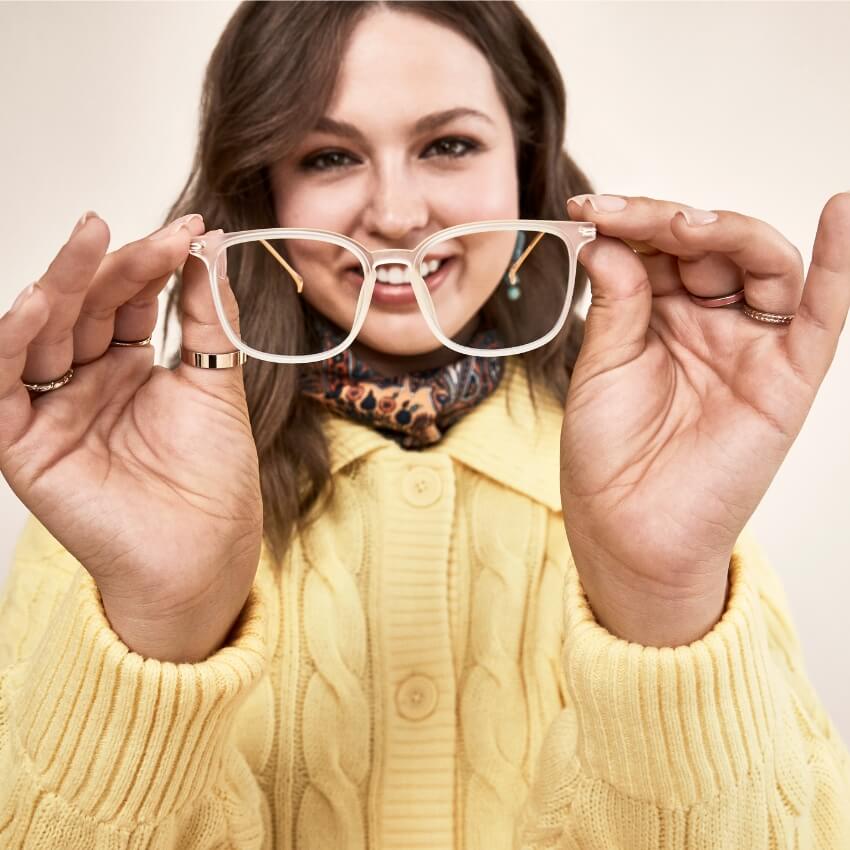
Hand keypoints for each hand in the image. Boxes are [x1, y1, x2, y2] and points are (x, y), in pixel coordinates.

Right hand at [0, 213, 263, 660]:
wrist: (206, 550)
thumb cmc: (214, 478)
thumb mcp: (214, 382)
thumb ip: (206, 316)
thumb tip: (210, 247)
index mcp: (126, 367)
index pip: (126, 300)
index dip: (153, 264)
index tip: (191, 231)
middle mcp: (84, 383)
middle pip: (84, 309)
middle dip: (113, 265)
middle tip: (143, 230)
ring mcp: (52, 412)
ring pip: (40, 335)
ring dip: (62, 285)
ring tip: (91, 239)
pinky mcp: (23, 447)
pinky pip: (3, 389)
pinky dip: (10, 345)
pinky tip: (36, 305)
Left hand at [560, 192, 849, 645]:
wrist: (628, 529)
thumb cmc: (607, 454)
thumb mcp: (601, 367)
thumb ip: (617, 302)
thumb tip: (608, 240)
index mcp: (660, 317)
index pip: (660, 248)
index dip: (629, 223)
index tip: (586, 210)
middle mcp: (710, 323)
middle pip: (709, 246)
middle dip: (666, 221)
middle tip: (622, 215)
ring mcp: (751, 347)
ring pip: (762, 263)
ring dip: (727, 232)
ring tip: (683, 225)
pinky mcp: (787, 378)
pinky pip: (821, 314)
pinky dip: (837, 264)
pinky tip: (841, 214)